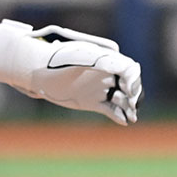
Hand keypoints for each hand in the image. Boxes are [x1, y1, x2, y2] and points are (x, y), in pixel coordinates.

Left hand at [0, 20, 142, 124]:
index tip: (128, 89)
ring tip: (131, 116)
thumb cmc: (61, 58)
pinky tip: (124, 121)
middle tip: (131, 104)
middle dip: (135, 94)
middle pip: (130, 85)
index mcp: (109, 59)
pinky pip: (111, 110)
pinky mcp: (93, 102)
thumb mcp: (85, 56)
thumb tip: (128, 69)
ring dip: (130, 107)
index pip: (130, 69)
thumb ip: (107, 61)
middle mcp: (107, 75)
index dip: (135, 79)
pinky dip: (119, 116)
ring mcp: (101, 89)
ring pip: (122, 100)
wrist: (41, 71)